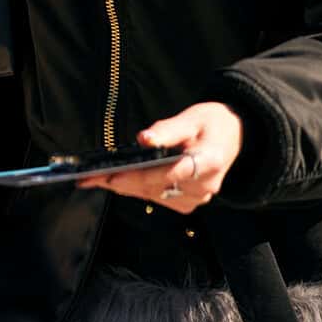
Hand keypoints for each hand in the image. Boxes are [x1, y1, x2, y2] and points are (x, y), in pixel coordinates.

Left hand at [77, 101, 243, 211]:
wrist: (234, 138)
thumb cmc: (212, 124)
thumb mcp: (193, 117)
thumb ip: (168, 129)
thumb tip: (144, 139)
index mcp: (210, 161)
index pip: (170, 172)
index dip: (138, 176)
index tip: (110, 176)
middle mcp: (204, 186)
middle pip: (155, 188)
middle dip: (120, 182)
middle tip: (87, 178)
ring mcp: (197, 198)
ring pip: (152, 196)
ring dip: (123, 188)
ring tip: (94, 179)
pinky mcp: (189, 204)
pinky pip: (157, 198)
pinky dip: (136, 189)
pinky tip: (116, 182)